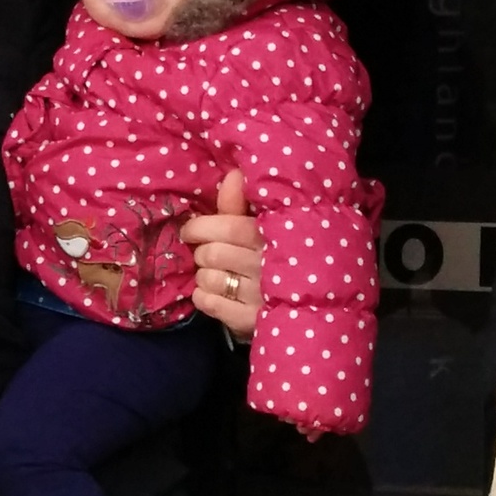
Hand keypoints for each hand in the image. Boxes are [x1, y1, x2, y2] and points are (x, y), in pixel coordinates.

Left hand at [181, 168, 263, 341]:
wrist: (305, 301)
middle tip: (207, 255)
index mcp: (272, 236)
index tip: (190, 231)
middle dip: (202, 253)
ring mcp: (259, 295)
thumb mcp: (261, 227)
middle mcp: (267, 264)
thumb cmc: (274, 256)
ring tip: (216, 274)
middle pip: (212, 253)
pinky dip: (203, 296)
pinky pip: (209, 303)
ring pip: (208, 278)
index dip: (200, 227)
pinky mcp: (250, 320)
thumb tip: (232, 174)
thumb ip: (241, 203)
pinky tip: (215, 293)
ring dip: (203, 275)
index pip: (228, 226)